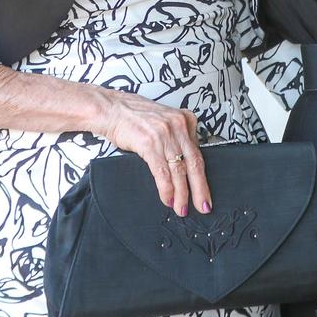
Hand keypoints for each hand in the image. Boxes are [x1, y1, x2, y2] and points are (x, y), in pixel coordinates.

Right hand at [97, 89, 209, 216]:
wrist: (112, 109)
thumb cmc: (136, 116)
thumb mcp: (165, 122)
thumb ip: (177, 138)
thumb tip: (185, 166)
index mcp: (185, 120)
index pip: (199, 153)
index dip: (202, 176)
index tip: (204, 191)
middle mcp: (178, 126)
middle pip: (194, 163)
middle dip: (200, 188)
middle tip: (203, 206)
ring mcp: (164, 134)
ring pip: (179, 170)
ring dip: (182, 194)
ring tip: (181, 207)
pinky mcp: (150, 144)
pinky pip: (162, 172)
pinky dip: (166, 189)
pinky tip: (168, 199)